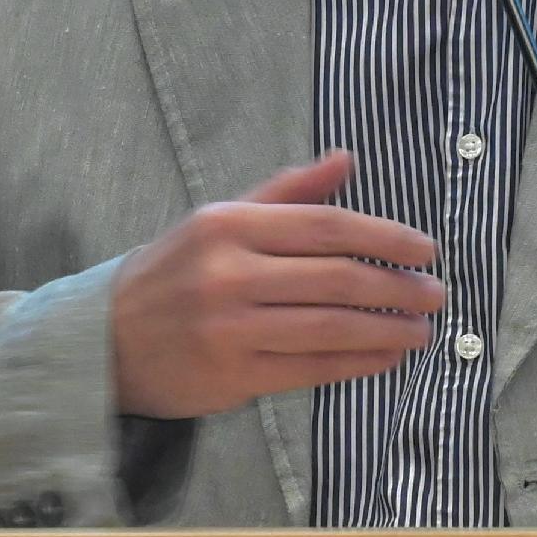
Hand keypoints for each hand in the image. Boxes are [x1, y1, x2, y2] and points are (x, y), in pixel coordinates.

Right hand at [110, 150, 445, 420]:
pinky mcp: (233, 376)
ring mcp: (230, 328)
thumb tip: (345, 160)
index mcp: (228, 225)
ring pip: (330, 327)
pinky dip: (357, 362)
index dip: (385, 236)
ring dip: (386, 329)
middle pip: (336, 277)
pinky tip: (385, 357)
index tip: (424, 249)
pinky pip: (312, 368)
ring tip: (419, 329)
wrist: (103, 340)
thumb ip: (285, 194)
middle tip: (433, 292)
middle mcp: (228, 274)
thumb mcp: (217, 221)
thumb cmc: (171, 275)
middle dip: (396, 286)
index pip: (325, 226)